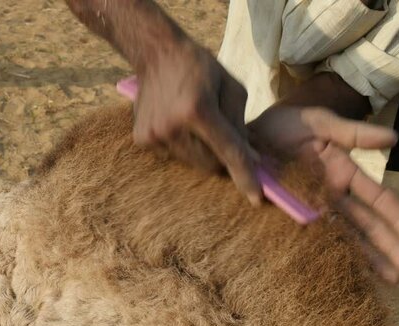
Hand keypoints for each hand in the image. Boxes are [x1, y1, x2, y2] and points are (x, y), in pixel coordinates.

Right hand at [134, 43, 262, 204]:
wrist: (156, 54)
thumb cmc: (199, 67)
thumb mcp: (231, 87)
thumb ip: (241, 124)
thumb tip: (252, 158)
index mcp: (198, 110)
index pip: (228, 151)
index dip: (245, 176)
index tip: (256, 198)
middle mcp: (173, 126)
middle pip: (209, 163)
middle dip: (222, 158)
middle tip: (223, 138)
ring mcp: (154, 135)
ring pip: (191, 163)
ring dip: (202, 150)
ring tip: (196, 123)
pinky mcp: (142, 139)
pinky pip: (173, 156)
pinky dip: (183, 146)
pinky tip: (178, 122)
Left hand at [248, 105, 398, 282]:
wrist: (245, 134)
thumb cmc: (284, 125)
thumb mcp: (321, 123)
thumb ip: (353, 133)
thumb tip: (395, 138)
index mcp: (344, 172)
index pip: (378, 198)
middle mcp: (332, 195)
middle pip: (367, 225)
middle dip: (391, 247)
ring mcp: (312, 208)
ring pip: (345, 236)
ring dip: (368, 258)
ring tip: (391, 280)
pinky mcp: (290, 216)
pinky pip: (313, 238)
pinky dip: (330, 256)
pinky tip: (347, 275)